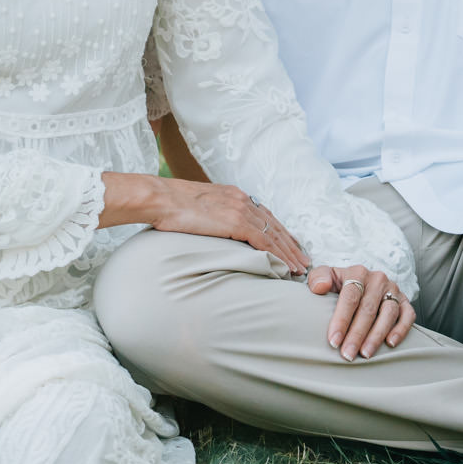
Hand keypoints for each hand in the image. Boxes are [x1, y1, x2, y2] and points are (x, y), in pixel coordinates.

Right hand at [107, 174, 308, 274]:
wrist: (159, 198)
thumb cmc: (170, 205)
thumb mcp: (197, 207)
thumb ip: (212, 216)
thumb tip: (213, 230)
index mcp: (233, 195)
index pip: (264, 215)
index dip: (279, 231)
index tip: (289, 244)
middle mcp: (241, 200)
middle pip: (275, 224)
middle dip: (290, 243)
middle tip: (303, 259)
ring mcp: (240, 210)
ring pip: (274, 234)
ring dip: (289, 253)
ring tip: (299, 268)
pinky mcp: (235, 222)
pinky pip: (265, 242)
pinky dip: (278, 255)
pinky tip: (286, 267)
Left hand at [308, 264, 415, 359]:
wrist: (361, 281)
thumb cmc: (340, 285)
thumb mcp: (326, 276)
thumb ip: (318, 278)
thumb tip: (319, 287)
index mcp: (357, 273)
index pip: (350, 297)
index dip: (341, 320)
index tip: (334, 341)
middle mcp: (378, 280)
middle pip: (368, 309)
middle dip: (357, 334)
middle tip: (347, 354)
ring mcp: (393, 290)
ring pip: (388, 313)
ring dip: (376, 336)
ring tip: (365, 354)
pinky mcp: (405, 301)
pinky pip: (408, 315)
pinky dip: (401, 329)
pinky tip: (390, 344)